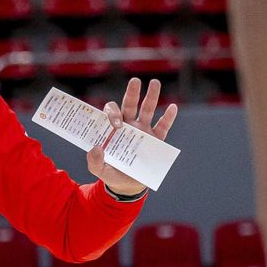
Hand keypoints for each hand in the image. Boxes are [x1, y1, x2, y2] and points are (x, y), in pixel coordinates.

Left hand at [87, 77, 177, 196]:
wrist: (127, 185)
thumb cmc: (111, 173)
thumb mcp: (98, 169)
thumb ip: (93, 161)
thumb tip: (96, 148)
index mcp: (112, 129)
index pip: (112, 113)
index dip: (113, 113)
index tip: (116, 124)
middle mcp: (128, 126)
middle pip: (130, 105)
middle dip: (132, 92)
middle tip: (135, 81)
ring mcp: (143, 131)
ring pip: (147, 110)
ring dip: (151, 97)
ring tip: (155, 82)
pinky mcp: (156, 140)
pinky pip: (163, 127)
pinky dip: (168, 117)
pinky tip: (172, 107)